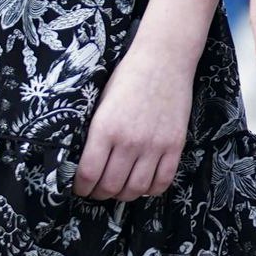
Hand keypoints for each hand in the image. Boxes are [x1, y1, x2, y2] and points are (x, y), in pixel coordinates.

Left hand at [76, 39, 191, 200]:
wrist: (164, 59)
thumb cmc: (128, 77)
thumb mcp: (101, 103)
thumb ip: (94, 133)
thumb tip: (84, 162)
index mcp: (105, 129)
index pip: (88, 174)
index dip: (81, 187)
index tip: (79, 188)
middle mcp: (129, 141)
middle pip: (111, 186)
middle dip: (100, 194)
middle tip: (97, 191)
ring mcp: (154, 145)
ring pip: (136, 189)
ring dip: (124, 195)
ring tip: (119, 189)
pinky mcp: (175, 145)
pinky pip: (162, 181)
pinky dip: (150, 190)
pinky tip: (143, 184)